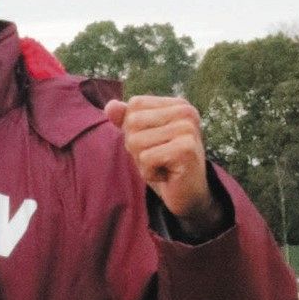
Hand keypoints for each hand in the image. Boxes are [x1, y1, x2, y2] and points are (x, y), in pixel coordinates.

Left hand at [104, 96, 225, 238]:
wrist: (187, 195)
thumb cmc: (163, 163)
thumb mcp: (141, 138)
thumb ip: (125, 119)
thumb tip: (110, 106)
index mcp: (177, 104)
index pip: (135, 105)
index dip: (134, 129)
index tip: (155, 143)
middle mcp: (186, 112)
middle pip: (133, 122)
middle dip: (136, 147)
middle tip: (158, 157)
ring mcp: (188, 129)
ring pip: (136, 141)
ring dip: (142, 161)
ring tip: (162, 165)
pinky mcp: (186, 149)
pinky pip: (146, 158)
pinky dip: (149, 172)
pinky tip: (166, 175)